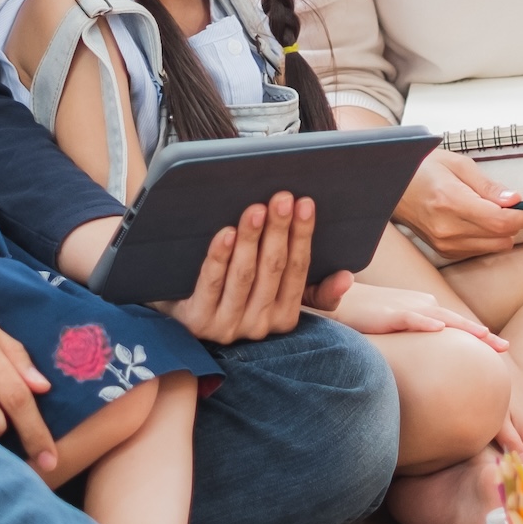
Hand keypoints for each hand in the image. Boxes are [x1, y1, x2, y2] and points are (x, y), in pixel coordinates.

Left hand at [154, 193, 317, 343]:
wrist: (176, 308)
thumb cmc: (231, 290)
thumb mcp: (274, 292)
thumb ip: (313, 288)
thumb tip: (347, 277)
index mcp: (282, 316)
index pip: (298, 271)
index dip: (303, 236)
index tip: (305, 203)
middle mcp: (258, 325)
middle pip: (273, 270)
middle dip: (279, 230)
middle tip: (281, 198)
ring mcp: (226, 325)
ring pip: (244, 276)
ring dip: (252, 240)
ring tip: (255, 209)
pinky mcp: (196, 321)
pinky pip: (211, 284)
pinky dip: (220, 257)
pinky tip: (226, 233)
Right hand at [328, 281, 507, 351]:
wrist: (339, 300)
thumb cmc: (368, 316)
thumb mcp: (400, 327)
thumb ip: (418, 339)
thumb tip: (434, 363)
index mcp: (426, 309)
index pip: (457, 325)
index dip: (479, 336)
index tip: (501, 350)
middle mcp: (421, 305)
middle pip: (457, 322)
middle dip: (482, 335)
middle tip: (505, 348)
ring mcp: (405, 308)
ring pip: (440, 319)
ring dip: (463, 327)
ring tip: (485, 337)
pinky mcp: (387, 314)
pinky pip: (408, 318)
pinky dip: (423, 323)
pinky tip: (438, 330)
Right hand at [391, 147, 522, 259]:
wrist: (391, 186)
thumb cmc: (423, 168)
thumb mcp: (458, 165)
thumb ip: (489, 186)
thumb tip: (515, 200)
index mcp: (451, 202)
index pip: (501, 221)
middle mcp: (447, 228)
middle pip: (502, 236)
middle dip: (519, 220)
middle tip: (520, 202)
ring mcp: (444, 243)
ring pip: (495, 246)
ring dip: (505, 230)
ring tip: (494, 208)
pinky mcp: (444, 251)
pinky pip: (480, 249)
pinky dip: (489, 236)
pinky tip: (479, 219)